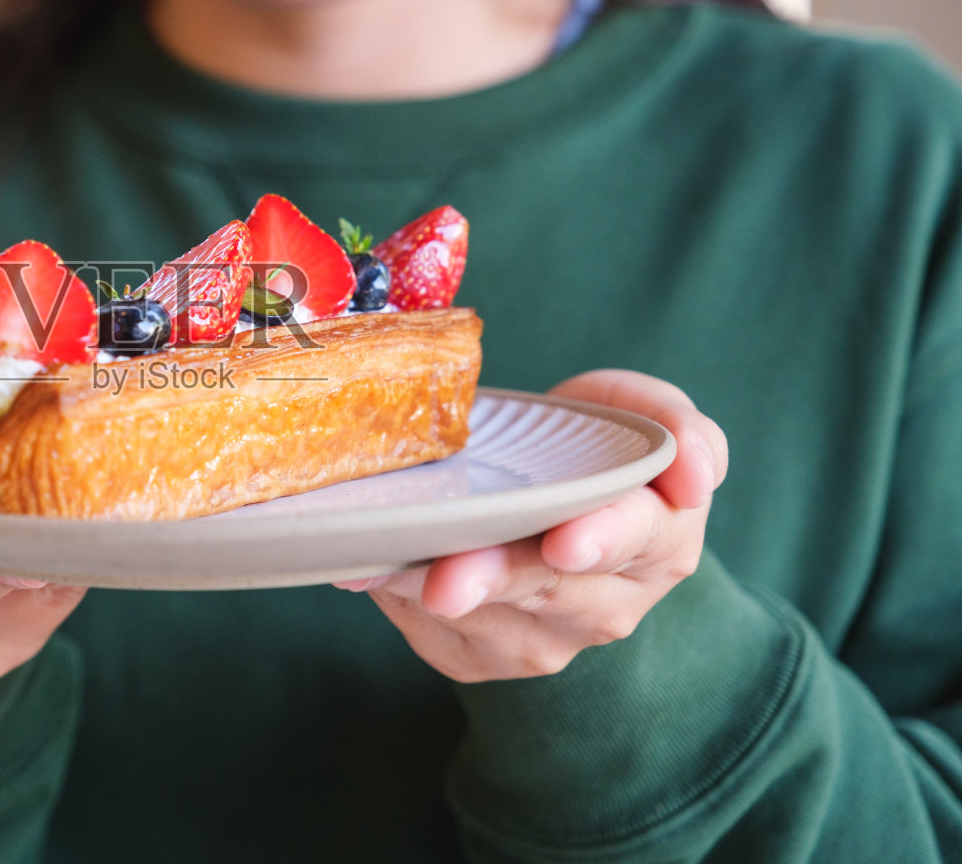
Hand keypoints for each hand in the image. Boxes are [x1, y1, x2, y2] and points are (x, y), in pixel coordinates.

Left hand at [338, 369, 726, 682]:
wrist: (544, 494)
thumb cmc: (592, 444)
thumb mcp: (638, 410)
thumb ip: (674, 423)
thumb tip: (694, 470)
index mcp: (662, 539)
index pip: (641, 538)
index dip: (602, 537)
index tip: (565, 542)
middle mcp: (612, 605)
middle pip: (551, 593)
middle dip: (497, 581)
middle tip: (449, 581)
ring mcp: (551, 643)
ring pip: (491, 625)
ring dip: (436, 599)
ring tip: (391, 566)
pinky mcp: (488, 661)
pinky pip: (444, 641)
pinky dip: (405, 605)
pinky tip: (377, 570)